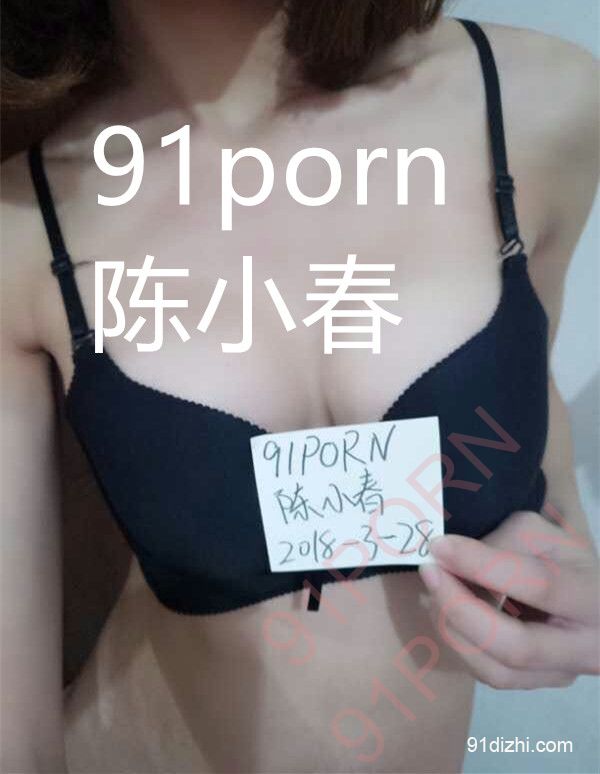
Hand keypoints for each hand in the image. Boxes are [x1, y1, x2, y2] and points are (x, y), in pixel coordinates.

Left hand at [418, 510, 599, 688]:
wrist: (585, 597)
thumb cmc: (561, 558)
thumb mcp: (541, 535)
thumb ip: (502, 542)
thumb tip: (451, 557)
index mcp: (594, 599)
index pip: (539, 585)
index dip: (483, 564)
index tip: (440, 546)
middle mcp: (586, 649)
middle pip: (516, 647)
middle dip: (461, 608)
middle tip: (429, 571)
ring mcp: (560, 675)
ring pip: (495, 671)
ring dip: (452, 627)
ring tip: (432, 588)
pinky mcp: (533, 684)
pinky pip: (487, 673)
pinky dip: (458, 640)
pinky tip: (443, 610)